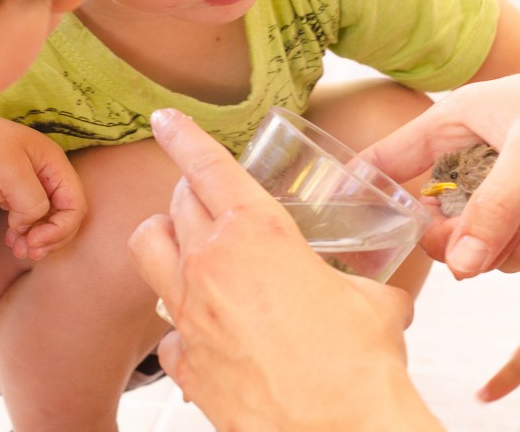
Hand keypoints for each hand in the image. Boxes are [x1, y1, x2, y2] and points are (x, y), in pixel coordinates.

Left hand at [0, 108, 85, 259]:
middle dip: (51, 237)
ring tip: (20, 251)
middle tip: (29, 252)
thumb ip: (32, 203)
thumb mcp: (10, 174)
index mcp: (53, 164)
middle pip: (65, 216)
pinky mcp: (6, 196)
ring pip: (46, 221)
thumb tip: (30, 225)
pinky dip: (23, 235)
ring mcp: (26, 186)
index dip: (61, 228)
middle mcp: (44, 175)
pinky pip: (26, 221)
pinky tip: (11, 241)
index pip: (75, 205)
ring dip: (37, 240)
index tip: (35, 240)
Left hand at [129, 108, 439, 431]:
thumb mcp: (371, 299)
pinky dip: (181, 323)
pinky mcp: (185, 363)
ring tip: (188, 246)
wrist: (338, 430)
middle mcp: (211, 267)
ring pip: (148, 252)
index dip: (182, 136)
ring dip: (165, 239)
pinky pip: (166, 331)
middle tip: (206, 194)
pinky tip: (209, 331)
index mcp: (257, 235)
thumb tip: (370, 284)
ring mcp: (190, 316)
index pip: (208, 167)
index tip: (163, 118)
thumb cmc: (357, 365)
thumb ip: (357, 279)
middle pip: (177, 205)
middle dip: (188, 190)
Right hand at [361, 56, 519, 276]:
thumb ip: (491, 209)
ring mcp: (504, 193)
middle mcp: (472, 161)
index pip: (390, 157)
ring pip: (470, 244)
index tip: (328, 214)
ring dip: (498, 243)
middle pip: (429, 218)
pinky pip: (508, 253)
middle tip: (465, 244)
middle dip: (448, 237)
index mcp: (454, 124)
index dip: (359, 185)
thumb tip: (460, 267)